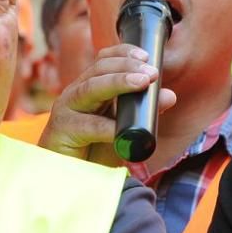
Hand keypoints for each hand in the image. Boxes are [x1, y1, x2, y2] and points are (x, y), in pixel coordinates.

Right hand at [39, 44, 176, 160]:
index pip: (103, 61)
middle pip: (98, 70)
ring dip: (117, 82)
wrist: (68, 179)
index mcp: (89, 88)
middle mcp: (76, 94)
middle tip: (151, 73)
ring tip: (141, 82)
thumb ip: (143, 112)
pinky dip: (107, 126)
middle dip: (126, 66)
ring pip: (90, 89)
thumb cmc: (93, 150)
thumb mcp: (123, 128)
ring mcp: (66, 111)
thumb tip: (170, 95)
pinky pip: (87, 125)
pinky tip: (122, 130)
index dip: (123, 53)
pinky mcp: (61, 131)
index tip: (146, 56)